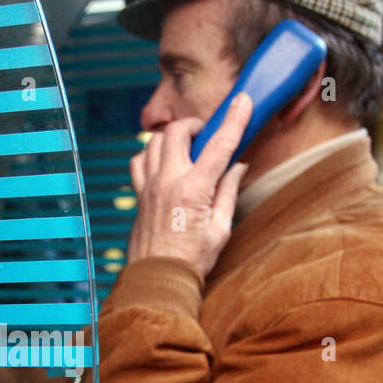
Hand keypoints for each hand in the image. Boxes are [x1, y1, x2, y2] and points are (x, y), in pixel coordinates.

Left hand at [126, 92, 252, 278]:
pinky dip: (150, 154)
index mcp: (194, 190)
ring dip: (172, 137)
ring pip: (153, 142)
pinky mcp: (138, 195)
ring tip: (187, 147)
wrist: (158, 281)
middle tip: (207, 134)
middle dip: (195, 125)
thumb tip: (237, 166)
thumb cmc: (192, 260)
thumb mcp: (221, 228)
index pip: (219, 145)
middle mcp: (168, 182)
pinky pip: (139, 161)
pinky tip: (163, 163)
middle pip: (176, 131)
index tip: (243, 101)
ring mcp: (149, 187)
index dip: (233, 119)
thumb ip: (228, 192)